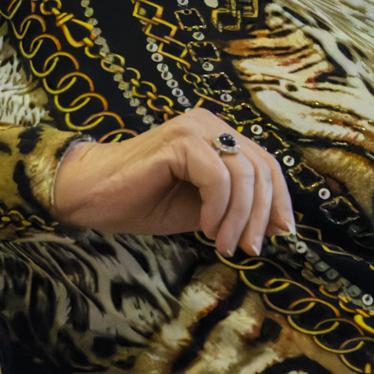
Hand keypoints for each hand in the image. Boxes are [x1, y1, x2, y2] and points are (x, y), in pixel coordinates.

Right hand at [52, 108, 295, 255]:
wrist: (90, 196)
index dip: (280, 200)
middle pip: (261, 169)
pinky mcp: (179, 141)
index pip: (267, 164)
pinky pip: (217, 177)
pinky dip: (218, 209)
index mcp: (220, 135)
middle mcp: (211, 124)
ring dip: (239, 218)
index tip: (283, 234)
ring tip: (223, 245)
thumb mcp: (202, 208)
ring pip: (244, 174)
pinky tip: (204, 229)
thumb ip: (235, 208)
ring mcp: (195, 129)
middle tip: (251, 249)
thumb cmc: (142, 201)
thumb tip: (278, 227)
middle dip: (262, 215)